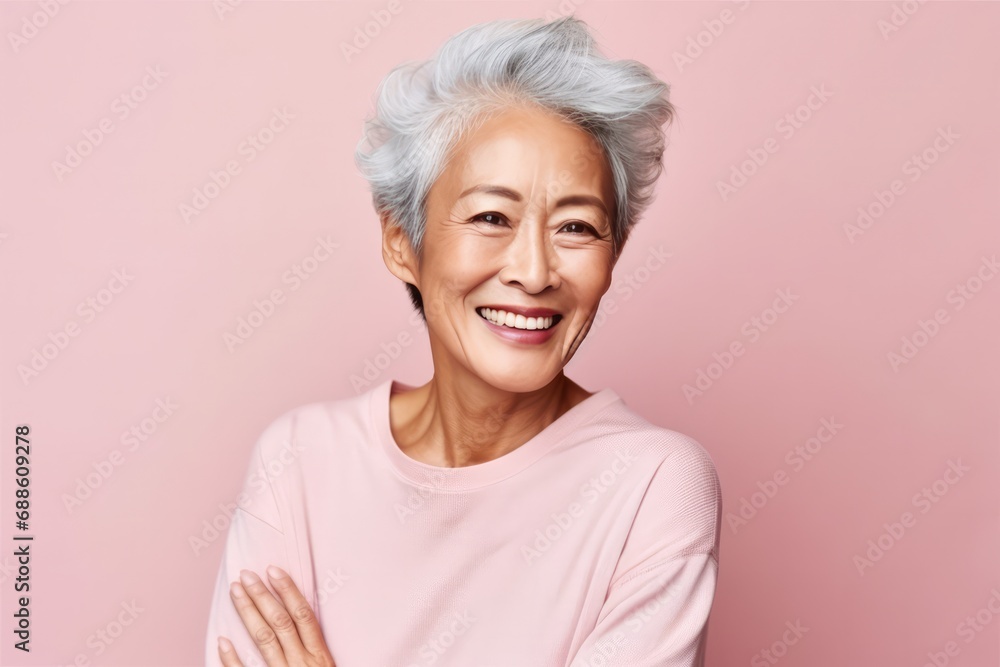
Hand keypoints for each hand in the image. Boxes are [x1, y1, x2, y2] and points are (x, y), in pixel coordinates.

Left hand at [217, 565, 335, 666]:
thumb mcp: (327, 666)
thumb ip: (315, 647)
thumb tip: (300, 617)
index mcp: (319, 655)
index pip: (303, 615)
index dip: (288, 590)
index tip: (273, 570)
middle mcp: (301, 662)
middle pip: (280, 622)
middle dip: (262, 595)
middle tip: (246, 575)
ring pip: (264, 639)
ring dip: (247, 612)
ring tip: (235, 591)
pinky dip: (231, 657)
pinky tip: (222, 640)